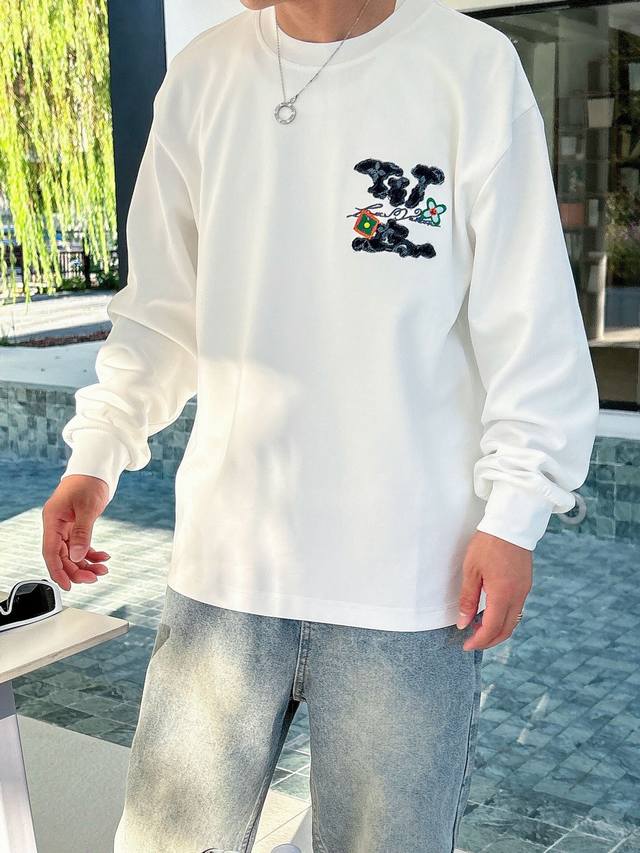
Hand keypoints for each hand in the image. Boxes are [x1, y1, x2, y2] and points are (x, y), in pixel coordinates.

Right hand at [42, 475, 110, 590]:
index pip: (50, 552)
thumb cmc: (89, 482)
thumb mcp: (87, 508)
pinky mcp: (75, 525)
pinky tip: (103, 557)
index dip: (58, 571)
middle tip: (95, 578)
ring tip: (103, 569)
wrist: (95, 469)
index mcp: (52, 519)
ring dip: (86, 563)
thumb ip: (81, 533)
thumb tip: (76, 557)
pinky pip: (80, 545)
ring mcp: (65, 526)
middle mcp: (56, 525)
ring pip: (72, 553)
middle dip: (77, 569)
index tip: (68, 586)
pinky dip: (91, 553)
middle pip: (62, 556)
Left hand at [457, 530, 531, 650]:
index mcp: (502, 594)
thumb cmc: (487, 544)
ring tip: (478, 627)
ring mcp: (524, 590)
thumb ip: (467, 599)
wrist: (511, 524)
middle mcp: (517, 596)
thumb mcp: (471, 570)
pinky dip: (504, 617)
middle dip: (489, 641)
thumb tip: (463, 623)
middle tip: (472, 642)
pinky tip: (489, 611)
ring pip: (513, 620)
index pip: (492, 628)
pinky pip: (516, 609)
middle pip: (506, 630)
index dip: (479, 641)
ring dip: (497, 629)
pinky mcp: (526, 584)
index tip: (466, 645)